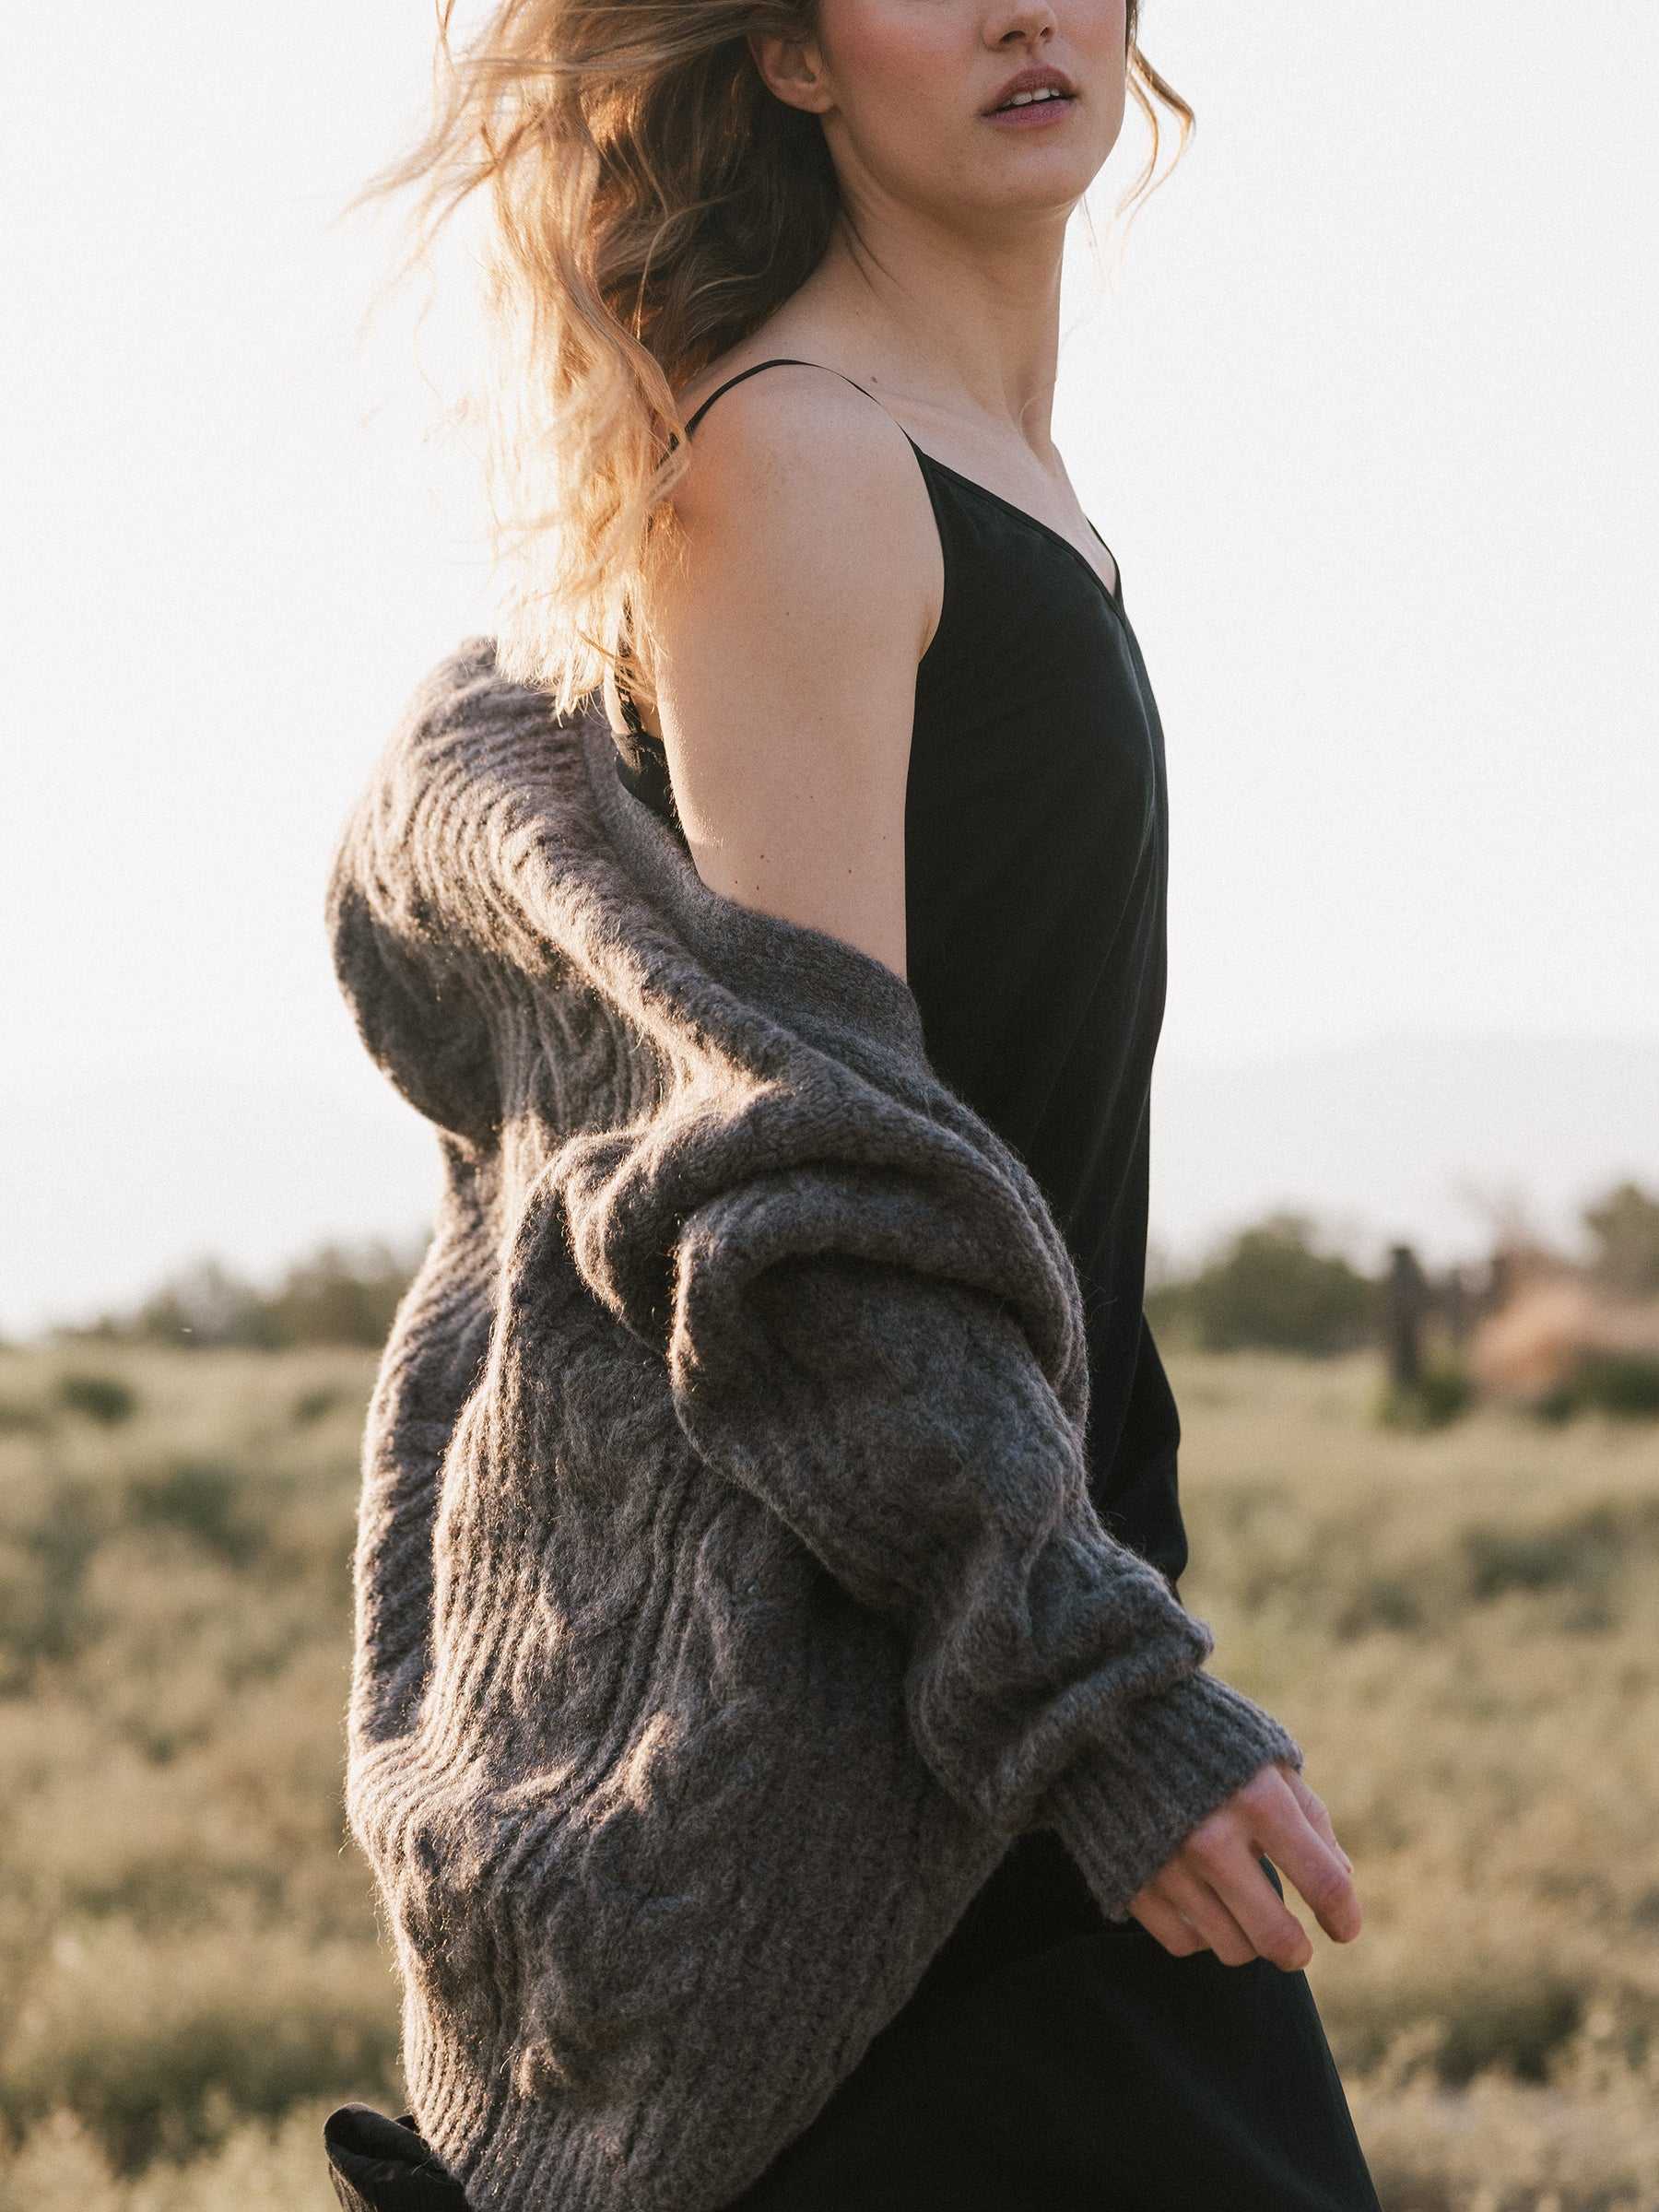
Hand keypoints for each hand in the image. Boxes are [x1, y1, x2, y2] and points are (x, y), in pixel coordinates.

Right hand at [1123, 1758, 1361, 1968]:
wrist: (1111, 1718)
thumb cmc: (1208, 1738)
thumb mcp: (1268, 1759)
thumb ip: (1310, 1817)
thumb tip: (1342, 1880)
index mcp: (1259, 1799)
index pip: (1324, 1882)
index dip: (1345, 1916)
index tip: (1344, 1929)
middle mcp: (1212, 1838)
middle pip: (1275, 1937)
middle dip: (1296, 1951)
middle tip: (1298, 1948)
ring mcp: (1167, 1865)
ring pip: (1231, 1948)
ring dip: (1248, 1942)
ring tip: (1246, 1917)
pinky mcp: (1131, 1881)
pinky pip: (1182, 1942)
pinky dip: (1200, 1935)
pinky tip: (1203, 1908)